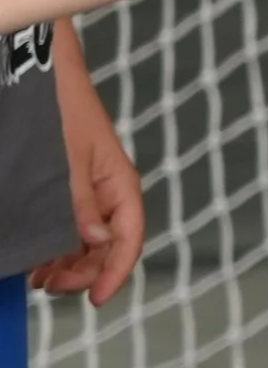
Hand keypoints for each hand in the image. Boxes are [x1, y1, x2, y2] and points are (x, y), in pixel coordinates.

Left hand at [37, 19, 143, 305]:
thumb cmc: (60, 106)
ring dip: (68, 260)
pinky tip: (39, 250)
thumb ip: (81, 204)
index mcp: (119, 184)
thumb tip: (96, 243)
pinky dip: (58, 241)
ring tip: (40, 274)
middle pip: (107, 246)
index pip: (128, 239)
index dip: (114, 273)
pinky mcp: (69, 184)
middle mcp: (108, 191)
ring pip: (87, 238)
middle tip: (50, 286)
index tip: (94, 298)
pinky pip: (71, 222)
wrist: (42, 69)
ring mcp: (88, 188)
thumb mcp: (67, 160)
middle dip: (83, 271)